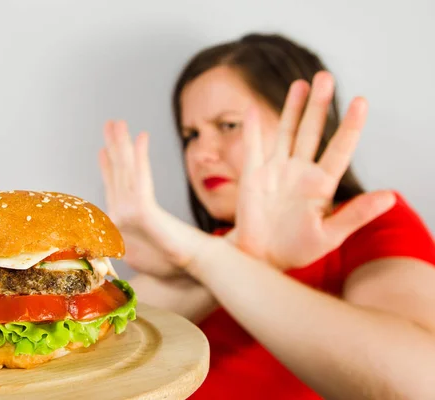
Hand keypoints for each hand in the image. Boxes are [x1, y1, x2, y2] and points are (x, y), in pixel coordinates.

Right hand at [99, 120, 207, 276]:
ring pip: (124, 172)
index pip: (115, 187)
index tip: (104, 149)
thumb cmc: (183, 263)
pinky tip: (142, 138)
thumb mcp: (166, 240)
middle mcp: (123, 216)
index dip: (109, 166)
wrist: (193, 272)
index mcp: (128, 222)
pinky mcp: (142, 214)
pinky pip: (140, 179)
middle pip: (116, 174)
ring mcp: (129, 216)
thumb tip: (168, 224)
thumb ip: (161, 228)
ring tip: (117, 124)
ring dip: (121, 146)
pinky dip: (140, 158)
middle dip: (113, 147)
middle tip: (109, 124)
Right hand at [226, 71, 394, 268]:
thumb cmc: (296, 250)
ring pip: (286, 133)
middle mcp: (300, 171)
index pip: (340, 149)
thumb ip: (355, 215)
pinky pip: (253, 148)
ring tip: (302, 83)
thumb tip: (390, 197)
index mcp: (321, 185)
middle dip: (319, 105)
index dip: (350, 126)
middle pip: (312, 131)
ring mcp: (276, 170)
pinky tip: (254, 110)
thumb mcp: (329, 236)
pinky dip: (252, 129)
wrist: (261, 257)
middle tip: (325, 77)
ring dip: (293, 108)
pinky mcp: (253, 175)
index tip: (361, 102)